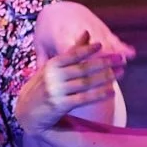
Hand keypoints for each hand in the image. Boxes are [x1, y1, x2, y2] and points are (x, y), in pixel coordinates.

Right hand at [15, 31, 129, 134]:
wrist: (25, 113)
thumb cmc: (43, 87)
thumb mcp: (53, 68)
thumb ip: (72, 52)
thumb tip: (87, 33)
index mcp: (51, 65)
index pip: (71, 54)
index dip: (87, 49)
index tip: (102, 44)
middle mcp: (52, 77)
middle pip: (82, 68)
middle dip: (103, 63)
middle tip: (119, 59)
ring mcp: (56, 91)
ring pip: (85, 83)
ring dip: (105, 78)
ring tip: (120, 73)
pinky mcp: (60, 105)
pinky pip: (83, 98)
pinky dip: (98, 94)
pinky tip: (111, 91)